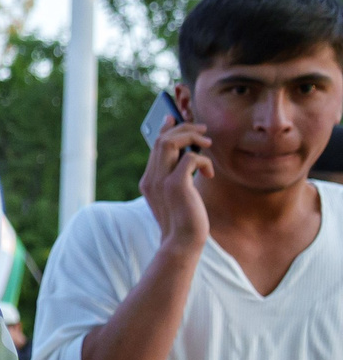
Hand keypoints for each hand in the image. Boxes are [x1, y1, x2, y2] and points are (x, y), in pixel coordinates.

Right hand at [141, 117, 213, 251]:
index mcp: (149, 180)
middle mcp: (151, 178)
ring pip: (170, 142)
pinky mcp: (176, 185)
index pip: (155, 146)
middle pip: (163, 139)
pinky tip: (209, 173)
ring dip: (192, 137)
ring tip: (207, 143)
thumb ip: (178, 176)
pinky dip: (203, 160)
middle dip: (183, 129)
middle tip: (203, 130)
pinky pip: (191, 158)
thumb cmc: (184, 220)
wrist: (182, 241)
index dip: (165, 128)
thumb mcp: (177, 195)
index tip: (173, 117)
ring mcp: (161, 181)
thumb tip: (189, 156)